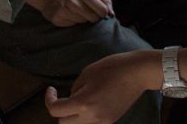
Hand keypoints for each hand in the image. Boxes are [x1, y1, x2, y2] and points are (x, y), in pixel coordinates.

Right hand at [14, 0, 113, 26]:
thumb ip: (103, 0)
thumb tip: (112, 14)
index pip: (103, 11)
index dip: (103, 14)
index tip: (100, 13)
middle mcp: (75, 1)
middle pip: (94, 19)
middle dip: (92, 17)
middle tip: (85, 11)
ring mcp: (65, 10)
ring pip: (83, 23)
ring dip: (82, 19)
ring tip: (74, 11)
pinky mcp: (57, 19)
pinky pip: (72, 25)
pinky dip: (72, 22)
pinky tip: (67, 14)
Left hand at [44, 49, 159, 123]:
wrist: (137, 74)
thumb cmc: (112, 68)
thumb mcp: (87, 73)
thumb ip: (75, 89)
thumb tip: (71, 98)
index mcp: (84, 103)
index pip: (56, 110)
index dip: (49, 100)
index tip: (51, 90)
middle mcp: (92, 117)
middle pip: (64, 122)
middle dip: (60, 110)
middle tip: (62, 96)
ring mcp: (102, 122)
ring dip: (72, 116)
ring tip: (77, 100)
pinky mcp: (110, 122)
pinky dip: (84, 117)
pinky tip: (89, 105)